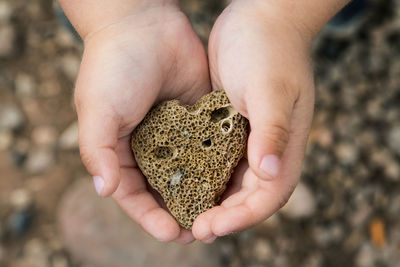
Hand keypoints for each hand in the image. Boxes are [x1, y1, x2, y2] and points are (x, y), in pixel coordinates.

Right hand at [72, 4, 209, 242]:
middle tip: (202, 232)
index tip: (173, 234)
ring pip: (190, 173)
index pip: (134, 196)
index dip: (151, 218)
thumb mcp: (97, 110)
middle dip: (181, 212)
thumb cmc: (114, 66)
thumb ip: (96, 151)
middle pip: (165, 190)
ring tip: (221, 214)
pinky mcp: (197, 118)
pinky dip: (218, 163)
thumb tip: (104, 191)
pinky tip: (233, 179)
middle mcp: (148, 147)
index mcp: (120, 150)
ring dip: (203, 194)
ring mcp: (175, 134)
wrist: (144, 23)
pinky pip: (208, 146)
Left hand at [192, 0, 315, 242]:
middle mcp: (268, 148)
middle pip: (248, 196)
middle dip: (223, 216)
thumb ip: (273, 130)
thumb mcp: (270, 89)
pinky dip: (203, 175)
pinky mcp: (229, 127)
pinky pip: (217, 159)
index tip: (211, 225)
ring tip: (184, 214)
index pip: (268, 196)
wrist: (260, 18)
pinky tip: (181, 181)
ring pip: (231, 181)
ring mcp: (249, 139)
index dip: (242, 217)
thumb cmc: (270, 50)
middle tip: (193, 228)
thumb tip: (269, 171)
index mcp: (285, 146)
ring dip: (211, 200)